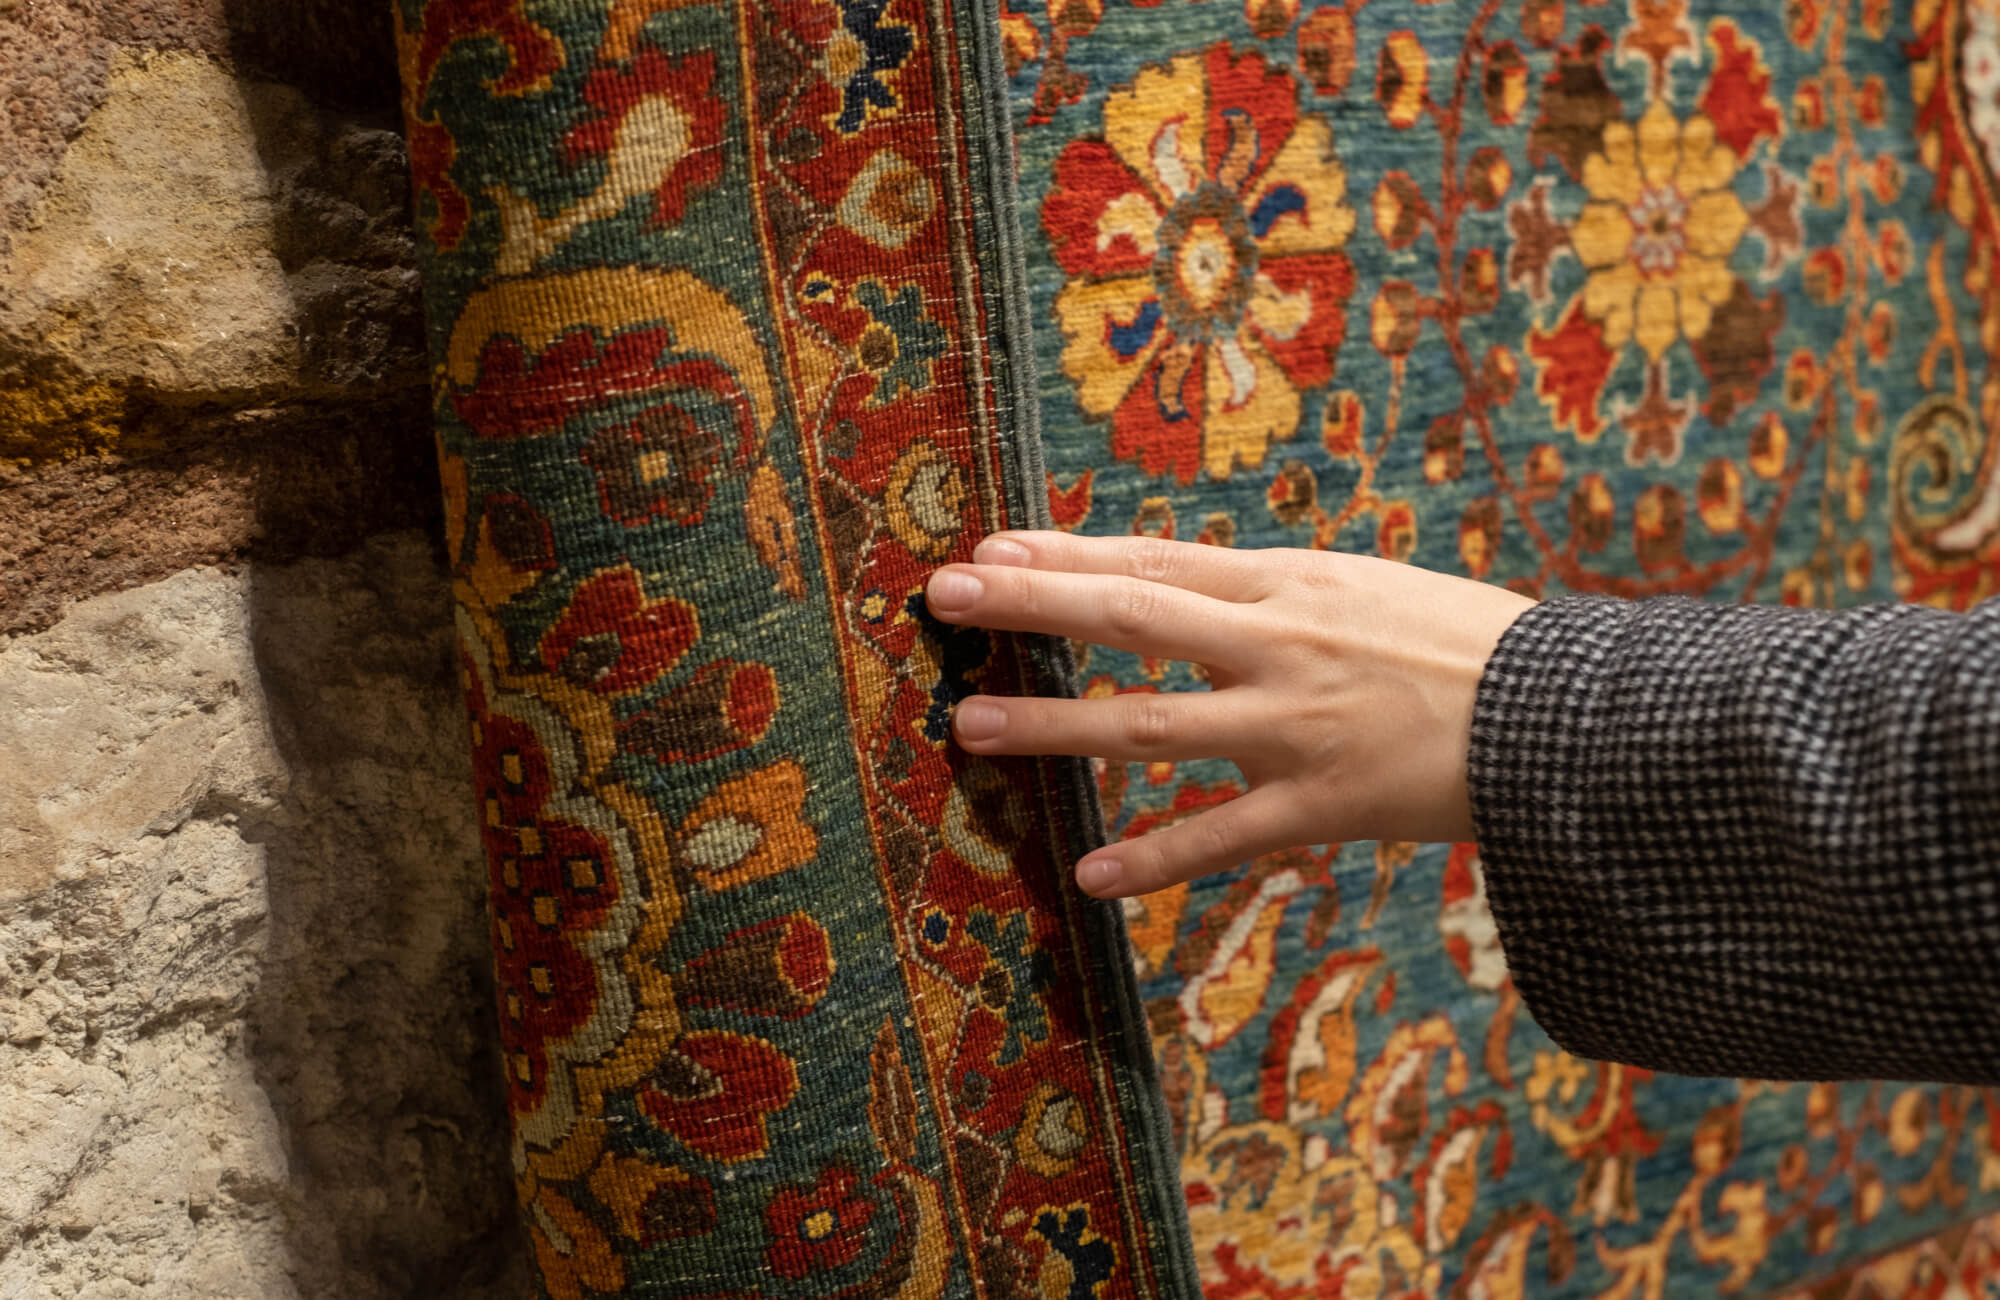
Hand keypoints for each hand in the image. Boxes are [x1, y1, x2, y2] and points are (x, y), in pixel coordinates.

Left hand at [924, 531, 1535, 898]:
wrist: (1566, 714)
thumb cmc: (1464, 644)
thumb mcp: (1364, 588)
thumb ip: (1273, 592)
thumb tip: (1182, 585)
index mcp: (1294, 583)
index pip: (1155, 559)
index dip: (1065, 553)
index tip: (988, 547)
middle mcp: (1282, 643)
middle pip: (1133, 616)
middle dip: (1030, 605)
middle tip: (942, 597)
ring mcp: (1297, 726)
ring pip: (1154, 723)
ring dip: (1055, 727)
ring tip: (969, 728)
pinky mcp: (1326, 804)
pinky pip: (1227, 835)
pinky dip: (1157, 856)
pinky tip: (1090, 874)